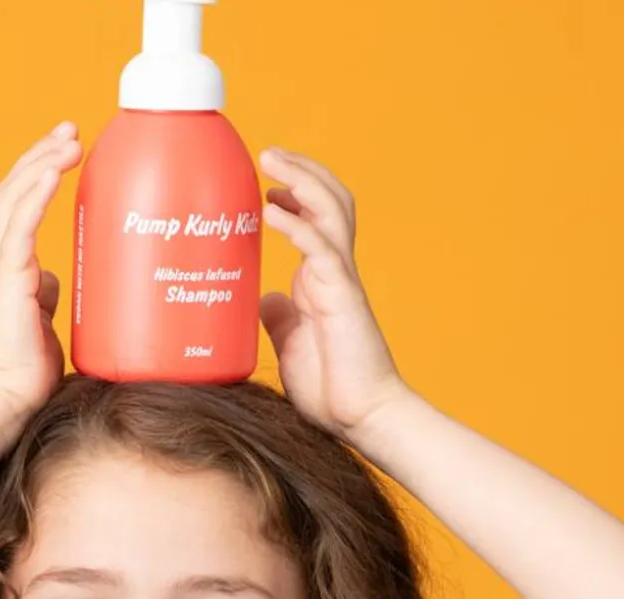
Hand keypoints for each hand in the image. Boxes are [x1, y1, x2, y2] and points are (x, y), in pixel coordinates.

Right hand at [0, 121, 82, 431]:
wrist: (4, 405)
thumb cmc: (25, 379)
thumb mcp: (45, 327)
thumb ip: (50, 299)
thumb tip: (61, 279)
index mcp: (5, 272)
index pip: (18, 209)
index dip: (38, 175)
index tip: (65, 152)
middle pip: (14, 192)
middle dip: (42, 155)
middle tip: (72, 130)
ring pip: (16, 197)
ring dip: (44, 161)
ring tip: (72, 137)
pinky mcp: (6, 278)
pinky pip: (21, 222)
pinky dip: (37, 190)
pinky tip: (56, 166)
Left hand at [258, 147, 410, 437]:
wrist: (361, 418)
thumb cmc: (330, 389)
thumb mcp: (291, 344)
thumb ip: (280, 317)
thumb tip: (263, 297)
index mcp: (323, 281)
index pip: (316, 221)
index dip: (295, 197)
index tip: (266, 189)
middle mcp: (334, 273)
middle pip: (328, 201)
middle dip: (300, 172)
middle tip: (268, 154)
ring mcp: (341, 281)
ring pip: (329, 211)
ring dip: (300, 180)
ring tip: (270, 160)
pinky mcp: (343, 297)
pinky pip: (320, 249)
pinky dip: (296, 224)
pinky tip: (270, 211)